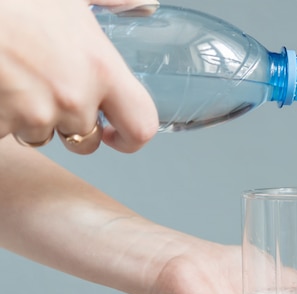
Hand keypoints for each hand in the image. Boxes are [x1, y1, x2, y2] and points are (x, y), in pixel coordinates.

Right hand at [0, 0, 158, 153]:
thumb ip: (114, 1)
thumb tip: (145, 5)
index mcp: (100, 68)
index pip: (140, 126)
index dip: (131, 137)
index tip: (117, 133)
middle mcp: (73, 98)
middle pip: (86, 138)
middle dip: (73, 124)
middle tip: (51, 90)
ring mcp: (34, 115)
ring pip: (44, 136)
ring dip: (34, 117)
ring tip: (17, 76)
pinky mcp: (0, 123)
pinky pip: (8, 131)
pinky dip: (3, 115)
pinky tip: (0, 84)